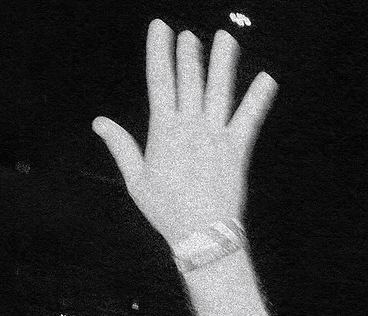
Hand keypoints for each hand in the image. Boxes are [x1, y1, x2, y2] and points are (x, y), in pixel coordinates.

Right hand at [92, 22, 278, 249]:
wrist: (200, 236)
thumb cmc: (166, 211)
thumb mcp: (136, 181)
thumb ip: (121, 146)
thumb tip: (99, 122)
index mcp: (163, 130)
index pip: (159, 81)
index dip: (160, 51)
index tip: (161, 27)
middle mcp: (190, 126)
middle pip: (190, 79)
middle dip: (189, 53)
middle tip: (190, 35)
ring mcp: (215, 135)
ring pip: (219, 89)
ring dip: (223, 62)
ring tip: (226, 39)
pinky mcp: (237, 148)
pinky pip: (250, 118)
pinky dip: (259, 98)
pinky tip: (268, 78)